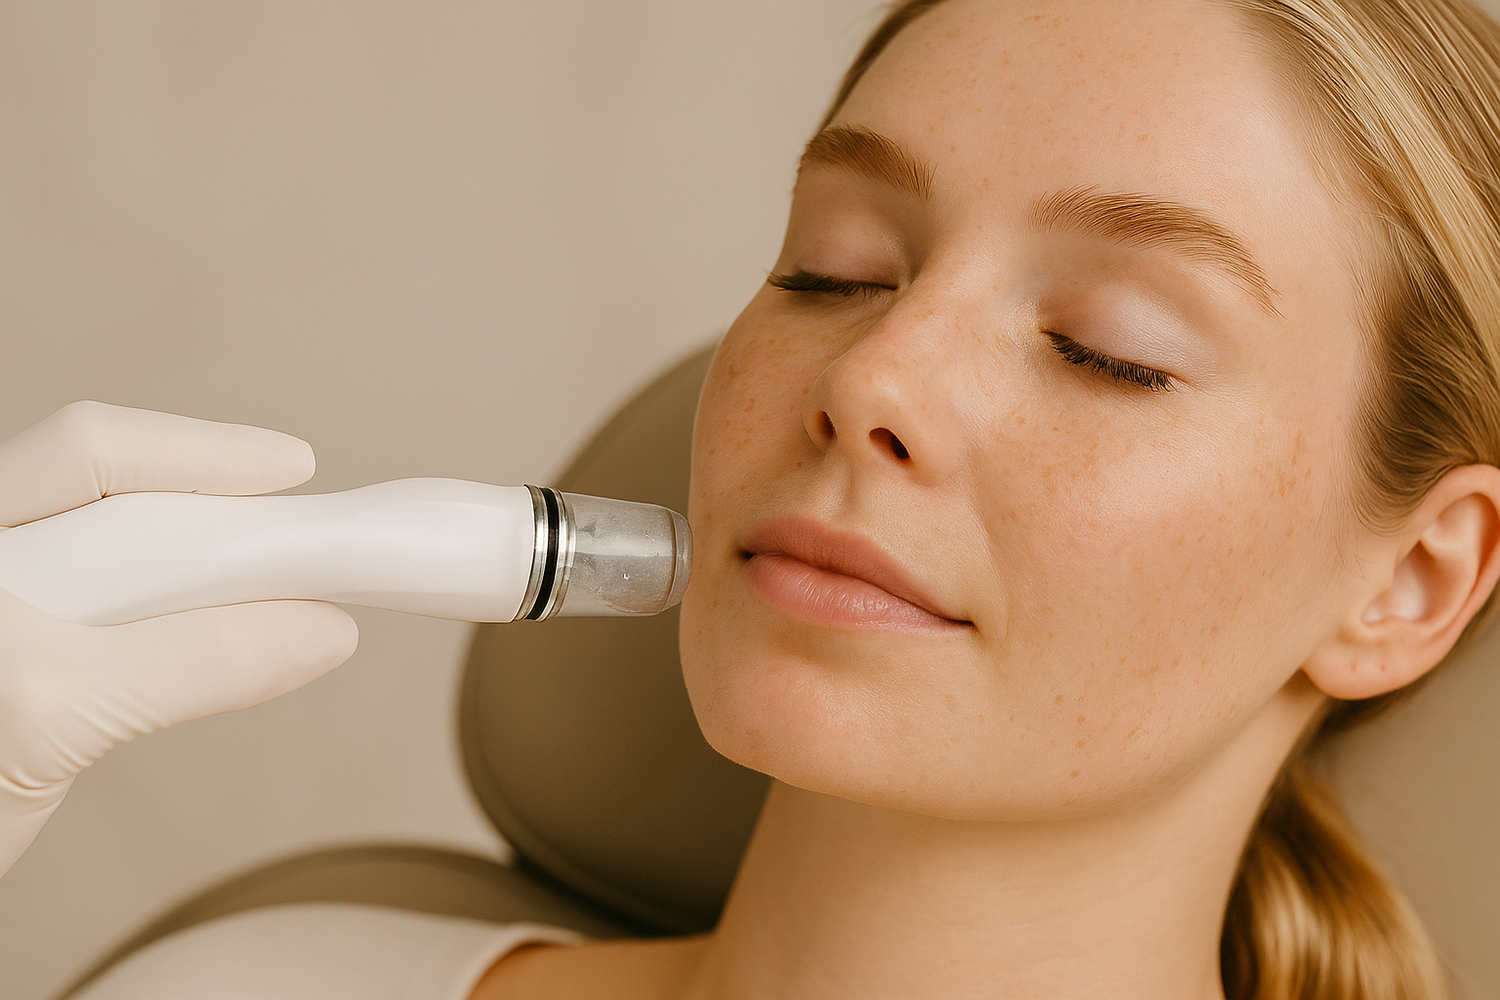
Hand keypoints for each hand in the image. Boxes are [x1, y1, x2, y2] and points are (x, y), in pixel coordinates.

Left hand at [0, 402, 358, 878]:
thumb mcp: (52, 717)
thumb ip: (192, 664)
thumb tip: (319, 630)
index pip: (93, 452)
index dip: (202, 451)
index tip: (295, 468)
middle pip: (104, 487)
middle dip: (204, 504)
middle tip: (291, 538)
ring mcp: (0, 607)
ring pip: (107, 550)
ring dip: (189, 568)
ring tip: (260, 593)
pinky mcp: (13, 661)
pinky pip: (107, 614)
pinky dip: (170, 621)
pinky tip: (201, 641)